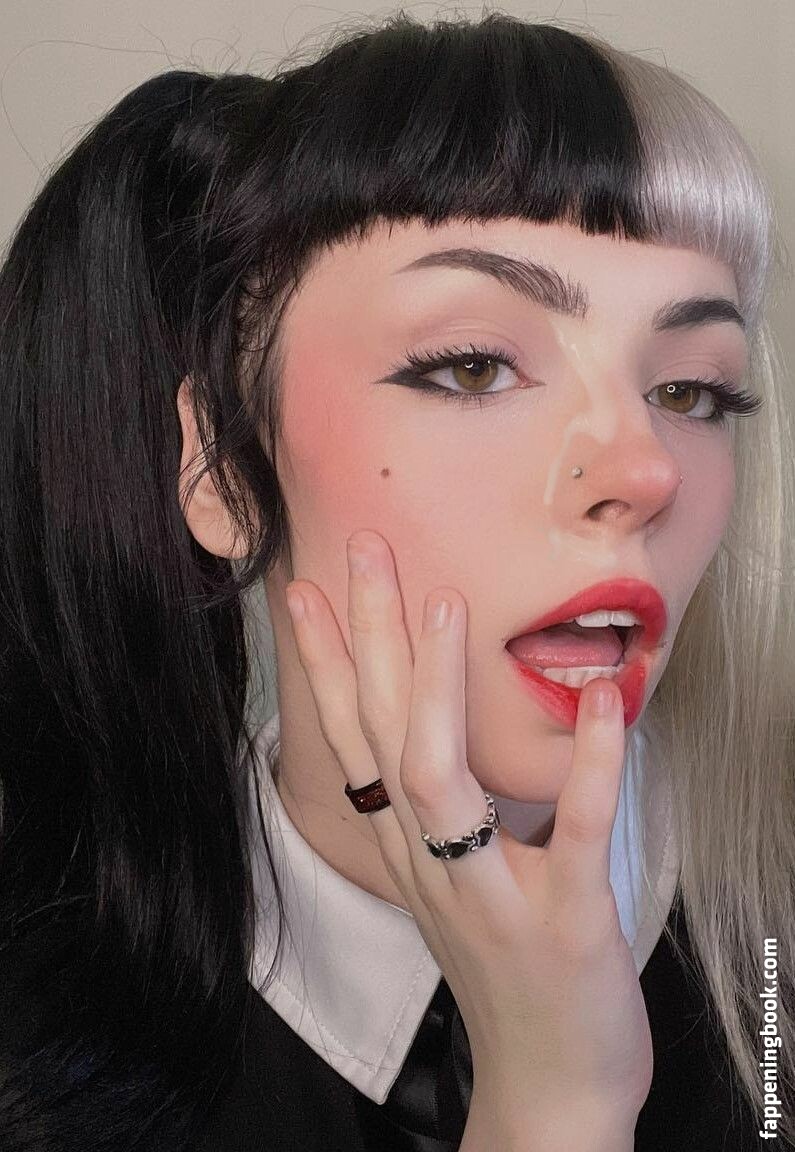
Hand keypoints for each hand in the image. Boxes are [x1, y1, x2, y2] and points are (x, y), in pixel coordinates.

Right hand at [284, 529, 652, 1126]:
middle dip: (367, 639)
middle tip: (364, 550)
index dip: (326, 664)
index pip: (350, 741)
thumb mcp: (452, 880)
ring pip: (440, 779)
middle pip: (379, 736)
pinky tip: (603, 699)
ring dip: (435, 686)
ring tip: (444, 601)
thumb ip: (441, 809)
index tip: (307, 591)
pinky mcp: (563, 922)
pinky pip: (570, 832)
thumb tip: (437, 726)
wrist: (549, 1087)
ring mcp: (489, 894)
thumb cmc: (503, 966)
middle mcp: (428, 865)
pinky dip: (586, 764)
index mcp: (406, 849)